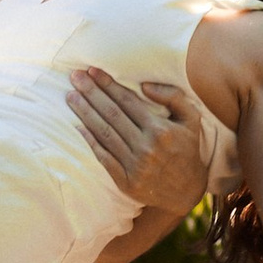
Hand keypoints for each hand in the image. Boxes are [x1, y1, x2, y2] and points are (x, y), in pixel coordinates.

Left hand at [65, 67, 207, 220]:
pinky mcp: (126, 181)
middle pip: (111, 114)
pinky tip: (78, 127)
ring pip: (104, 134)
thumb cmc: (187, 149)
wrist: (187, 191)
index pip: (127, 102)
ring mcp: (134, 166)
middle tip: (75, 77)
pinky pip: (104, 158)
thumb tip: (144, 85)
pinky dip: (90, 142)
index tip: (92, 71)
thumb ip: (173, 97)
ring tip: (71, 96)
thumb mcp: (191, 119)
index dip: (108, 85)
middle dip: (91, 93)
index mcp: (160, 130)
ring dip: (85, 113)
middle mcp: (146, 147)